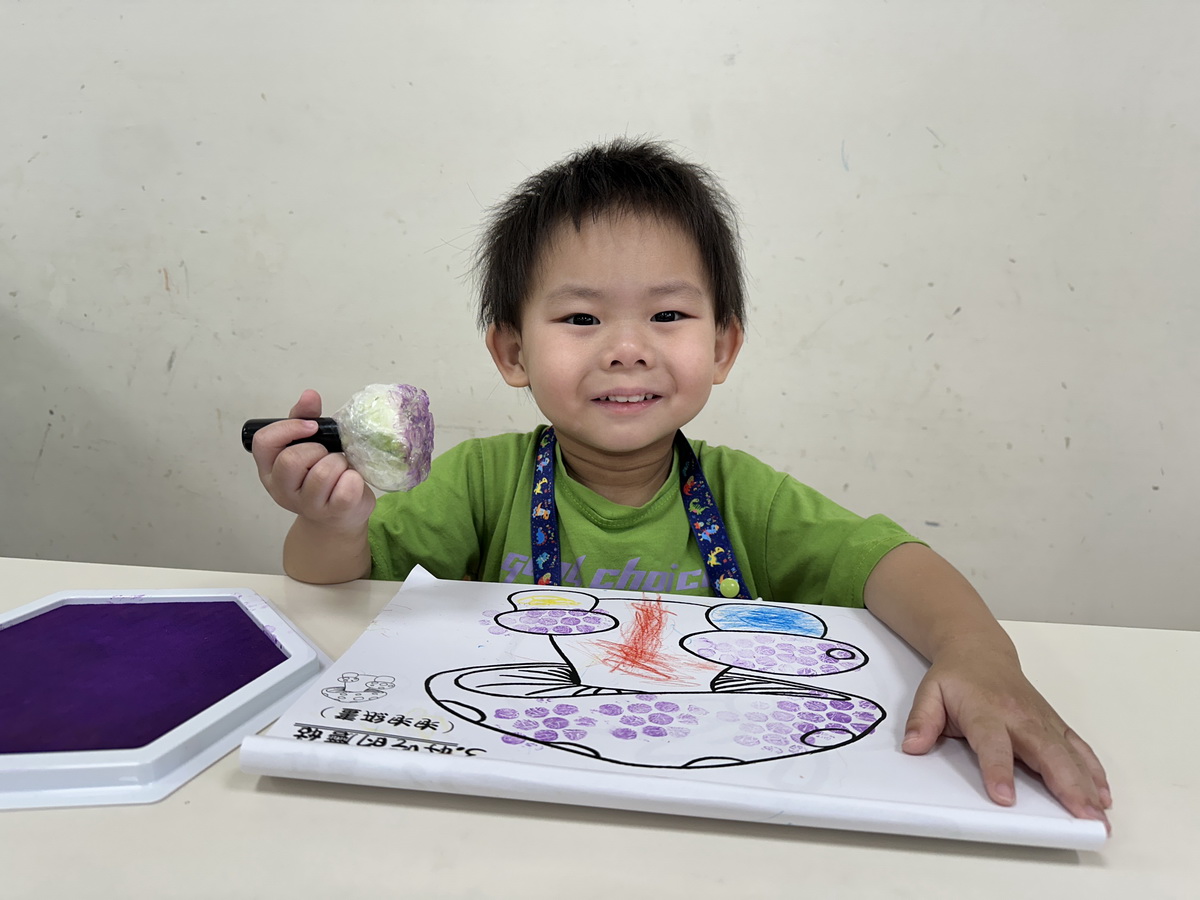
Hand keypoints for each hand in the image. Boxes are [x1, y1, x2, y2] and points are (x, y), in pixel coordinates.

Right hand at [251, 389, 375, 530]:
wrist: (341, 514)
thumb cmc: (323, 474)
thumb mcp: (309, 444)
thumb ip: (305, 419)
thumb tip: (309, 395)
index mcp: (270, 468)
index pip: (264, 442)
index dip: (288, 429)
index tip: (312, 427)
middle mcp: (281, 489)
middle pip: (292, 460)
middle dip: (317, 450)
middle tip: (327, 454)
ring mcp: (306, 505)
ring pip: (322, 473)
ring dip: (338, 463)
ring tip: (340, 468)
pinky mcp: (333, 513)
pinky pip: (346, 489)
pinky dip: (355, 479)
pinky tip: (351, 481)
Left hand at [902, 643, 1111, 830]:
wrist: (979, 650)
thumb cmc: (956, 678)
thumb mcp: (929, 692)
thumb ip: (921, 720)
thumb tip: (912, 746)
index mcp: (985, 711)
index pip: (993, 743)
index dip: (998, 770)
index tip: (1005, 799)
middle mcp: (1019, 716)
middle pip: (1046, 751)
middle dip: (1066, 785)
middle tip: (1081, 817)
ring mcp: (1041, 720)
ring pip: (1069, 753)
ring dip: (1087, 784)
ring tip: (1100, 816)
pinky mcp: (1054, 723)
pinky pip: (1078, 747)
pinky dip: (1094, 771)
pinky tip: (1104, 794)